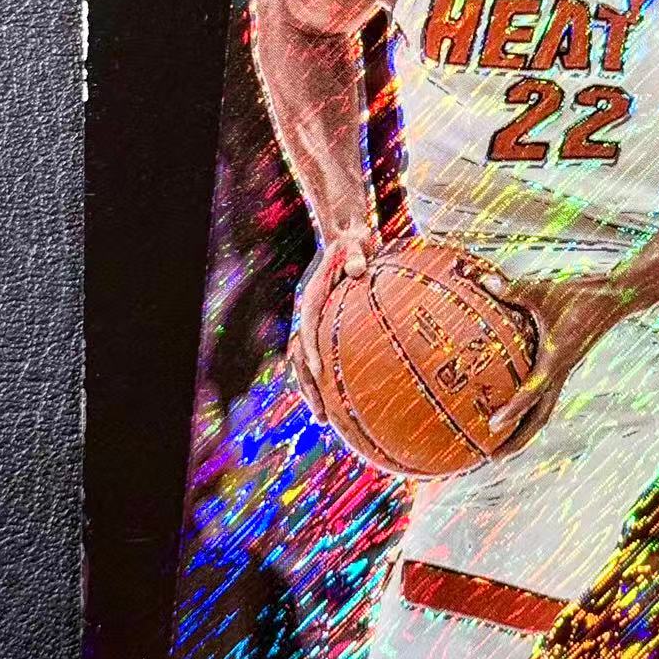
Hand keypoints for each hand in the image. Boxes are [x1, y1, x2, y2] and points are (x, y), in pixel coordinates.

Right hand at [288, 232, 371, 423]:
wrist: (347, 237)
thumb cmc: (353, 240)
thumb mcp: (354, 242)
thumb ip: (356, 255)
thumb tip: (358, 269)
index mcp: (312, 297)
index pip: (306, 325)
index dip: (309, 347)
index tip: (317, 369)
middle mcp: (309, 315)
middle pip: (300, 355)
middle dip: (308, 386)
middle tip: (321, 415)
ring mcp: (317, 324)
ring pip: (307, 364)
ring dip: (314, 391)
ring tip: (325, 420)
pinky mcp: (329, 328)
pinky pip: (326, 358)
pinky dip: (331, 380)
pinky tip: (345, 402)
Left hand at [485, 273, 632, 441]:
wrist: (614, 298)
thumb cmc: (579, 294)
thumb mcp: (541, 289)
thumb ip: (511, 289)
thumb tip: (482, 282)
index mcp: (556, 360)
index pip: (532, 392)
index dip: (513, 410)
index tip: (493, 426)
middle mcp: (560, 373)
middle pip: (539, 419)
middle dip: (517, 441)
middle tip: (491, 458)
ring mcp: (563, 372)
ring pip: (543, 412)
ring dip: (522, 431)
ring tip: (498, 445)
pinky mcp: (563, 367)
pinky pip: (544, 396)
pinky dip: (527, 409)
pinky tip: (510, 408)